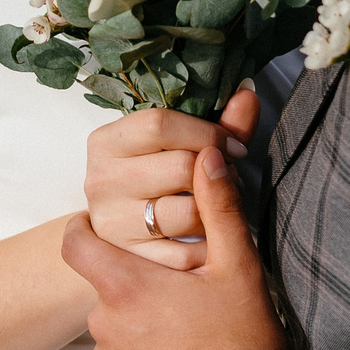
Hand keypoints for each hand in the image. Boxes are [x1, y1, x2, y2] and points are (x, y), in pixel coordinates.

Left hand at [63, 141, 285, 349]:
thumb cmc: (240, 345)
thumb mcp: (239, 270)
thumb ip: (219, 208)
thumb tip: (210, 154)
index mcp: (125, 286)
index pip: (74, 243)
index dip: (82, 230)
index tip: (99, 227)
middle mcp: (104, 325)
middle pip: (107, 288)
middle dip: (136, 286)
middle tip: (182, 294)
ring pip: (116, 330)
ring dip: (142, 327)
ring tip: (188, 337)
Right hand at [82, 87, 261, 270]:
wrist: (132, 224)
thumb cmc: (164, 174)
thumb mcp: (188, 143)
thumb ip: (222, 121)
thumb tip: (249, 92)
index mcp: (106, 141)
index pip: (160, 124)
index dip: (208, 133)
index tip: (235, 148)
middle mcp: (100, 180)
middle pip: (181, 167)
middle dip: (218, 174)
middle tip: (228, 179)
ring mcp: (110, 221)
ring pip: (188, 213)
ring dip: (217, 210)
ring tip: (218, 203)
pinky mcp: (129, 258)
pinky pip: (187, 254)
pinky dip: (209, 244)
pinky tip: (211, 232)